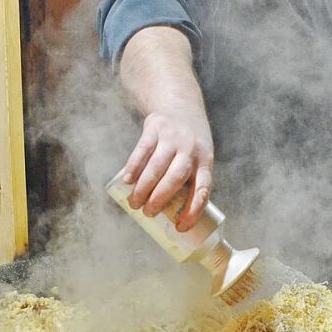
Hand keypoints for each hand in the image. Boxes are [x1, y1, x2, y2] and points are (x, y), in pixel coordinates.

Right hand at [122, 109, 213, 230]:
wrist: (180, 104)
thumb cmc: (189, 143)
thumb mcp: (198, 157)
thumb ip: (187, 180)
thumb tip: (168, 214)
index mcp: (205, 161)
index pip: (203, 189)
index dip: (193, 210)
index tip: (180, 227)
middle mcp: (190, 149)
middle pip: (175, 178)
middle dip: (160, 198)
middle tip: (148, 213)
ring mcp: (172, 138)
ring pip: (157, 166)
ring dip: (144, 187)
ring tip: (134, 203)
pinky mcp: (155, 128)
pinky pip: (143, 150)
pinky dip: (134, 166)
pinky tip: (127, 180)